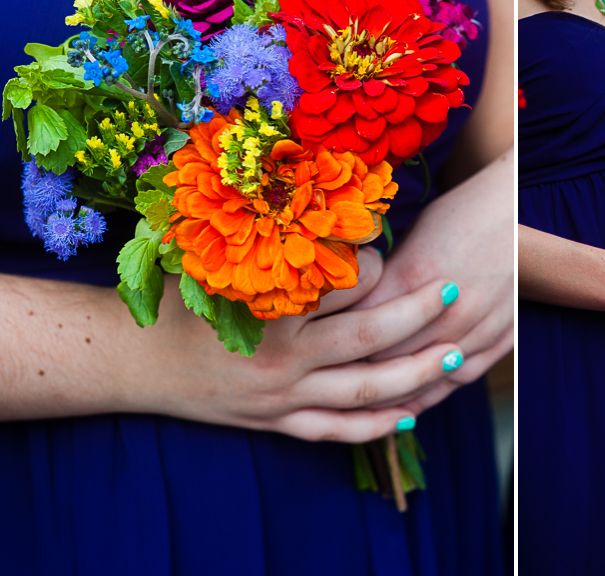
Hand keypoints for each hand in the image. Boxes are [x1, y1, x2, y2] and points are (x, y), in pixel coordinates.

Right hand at [136, 248, 462, 441]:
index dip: (376, 263)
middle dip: (420, 314)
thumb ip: (268, 234)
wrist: (126, 361)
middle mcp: (282, 355)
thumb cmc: (175, 299)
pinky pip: (336, 432)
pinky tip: (410, 413)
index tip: (391, 248)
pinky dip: (376, 426)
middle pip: (370, 337)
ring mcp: (282, 396)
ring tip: (456, 355)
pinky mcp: (276, 423)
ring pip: (366, 389)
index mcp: (269, 307)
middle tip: (455, 290)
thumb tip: (320, 194)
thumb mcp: (217, 259)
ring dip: (417, 373)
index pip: (344, 282)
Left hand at [354, 155, 514, 415]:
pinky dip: (436, 390)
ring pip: (429, 377)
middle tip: (329, 385)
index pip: (360, 332)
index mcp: (415, 277)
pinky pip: (464, 376)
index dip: (332, 350)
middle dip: (356, 376)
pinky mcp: (503, 333)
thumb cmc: (456, 214)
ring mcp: (480, 324)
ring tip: (365, 404)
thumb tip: (338, 316)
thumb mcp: (409, 241)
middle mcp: (450, 307)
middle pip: (390, 362)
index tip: (312, 358)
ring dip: (396, 394)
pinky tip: (414, 400)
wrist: (514, 206)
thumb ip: (377, 283)